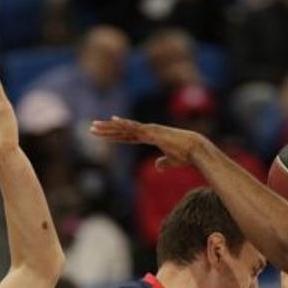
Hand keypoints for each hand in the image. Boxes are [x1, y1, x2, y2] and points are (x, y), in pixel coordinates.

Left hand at [90, 117, 206, 170]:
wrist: (196, 149)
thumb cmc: (186, 155)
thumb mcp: (172, 161)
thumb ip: (164, 163)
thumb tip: (158, 167)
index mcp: (150, 137)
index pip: (127, 136)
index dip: (114, 136)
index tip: (103, 135)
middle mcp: (147, 131)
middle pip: (122, 130)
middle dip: (106, 130)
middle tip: (91, 127)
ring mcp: (149, 130)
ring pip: (124, 128)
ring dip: (108, 127)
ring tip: (93, 126)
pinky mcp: (152, 132)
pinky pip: (135, 128)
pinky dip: (123, 124)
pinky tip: (112, 121)